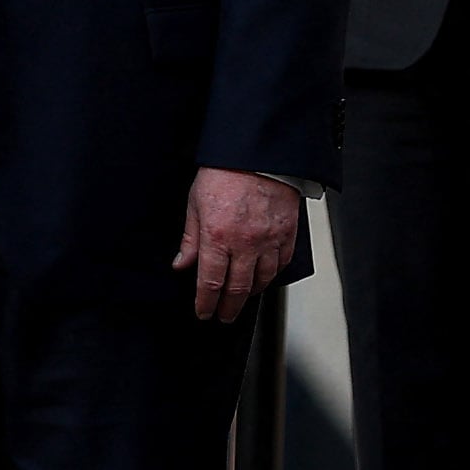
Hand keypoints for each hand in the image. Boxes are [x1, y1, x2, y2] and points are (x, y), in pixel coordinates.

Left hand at [172, 168, 298, 322]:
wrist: (258, 153)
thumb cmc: (224, 172)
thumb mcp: (195, 204)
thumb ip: (190, 239)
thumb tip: (182, 265)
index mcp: (218, 237)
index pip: (210, 283)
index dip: (206, 303)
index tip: (204, 313)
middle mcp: (245, 243)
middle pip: (238, 289)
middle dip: (228, 307)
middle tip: (223, 316)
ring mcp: (269, 240)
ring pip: (262, 279)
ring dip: (251, 293)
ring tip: (242, 298)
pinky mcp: (288, 233)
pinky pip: (282, 263)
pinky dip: (273, 275)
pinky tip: (264, 277)